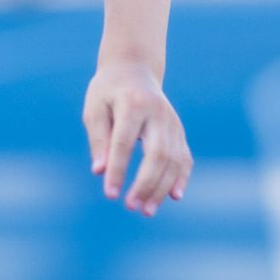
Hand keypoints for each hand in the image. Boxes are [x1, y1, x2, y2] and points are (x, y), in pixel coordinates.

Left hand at [82, 60, 191, 215]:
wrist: (134, 68)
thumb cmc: (108, 91)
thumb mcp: (95, 108)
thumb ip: (98, 138)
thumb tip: (100, 171)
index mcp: (132, 104)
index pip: (125, 142)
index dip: (118, 170)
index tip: (110, 194)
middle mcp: (158, 113)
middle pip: (157, 153)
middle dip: (146, 183)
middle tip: (131, 206)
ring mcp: (172, 122)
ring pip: (173, 159)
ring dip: (161, 187)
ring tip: (146, 210)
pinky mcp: (179, 130)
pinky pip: (184, 157)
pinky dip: (181, 177)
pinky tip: (174, 196)